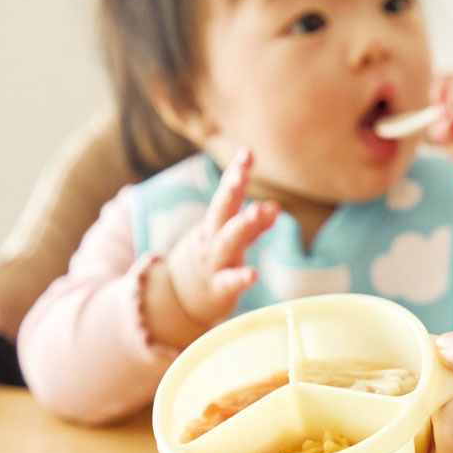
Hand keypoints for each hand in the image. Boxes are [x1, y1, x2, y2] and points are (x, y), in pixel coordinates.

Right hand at [166, 147, 278, 325]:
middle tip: (241, 172)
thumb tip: (274, 207)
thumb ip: (253, 226)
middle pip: (221, 211)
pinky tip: (253, 274)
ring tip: (257, 213)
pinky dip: (240, 277)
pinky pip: (228, 282)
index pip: (227, 195)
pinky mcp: (217, 288)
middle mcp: (212, 239)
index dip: (236, 173)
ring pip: (227, 242)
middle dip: (231, 190)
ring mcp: (213, 263)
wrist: (178, 300)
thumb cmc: (210, 264)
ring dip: (241, 226)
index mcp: (215, 224)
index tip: (247, 152)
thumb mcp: (228, 241)